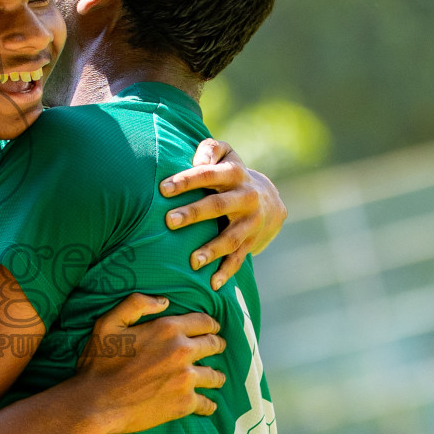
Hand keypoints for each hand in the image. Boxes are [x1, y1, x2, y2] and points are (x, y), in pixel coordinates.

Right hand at [66, 293, 225, 433]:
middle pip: (214, 345)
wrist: (96, 403)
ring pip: (215, 375)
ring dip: (216, 375)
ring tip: (214, 377)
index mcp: (167, 328)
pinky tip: (207, 405)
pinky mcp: (185, 404)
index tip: (212, 329)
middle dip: (217, 345)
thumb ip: (136, 303)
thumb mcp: (108, 322)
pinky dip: (209, 404)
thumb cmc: (99, 363)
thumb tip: (165, 302)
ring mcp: (186, 379)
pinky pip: (208, 403)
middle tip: (216, 349)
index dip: (211, 324)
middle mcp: (182, 351)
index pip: (204, 322)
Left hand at [161, 138, 287, 290]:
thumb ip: (210, 149)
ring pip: (231, 237)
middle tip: (169, 220)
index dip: (187, 180)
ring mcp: (251, 223)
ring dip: (212, 249)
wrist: (270, 199)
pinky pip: (238, 259)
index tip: (163, 189)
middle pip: (218, 206)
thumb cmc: (231, 174)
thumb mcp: (227, 154)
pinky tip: (212, 284)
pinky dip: (226, 272)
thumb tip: (197, 161)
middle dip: (194, 213)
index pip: (209, 174)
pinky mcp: (252, 243)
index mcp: (235, 174)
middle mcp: (246, 198)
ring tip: (193, 261)